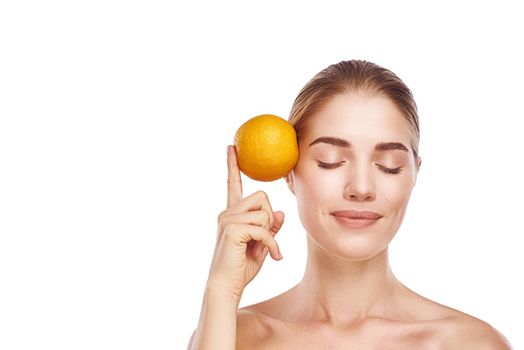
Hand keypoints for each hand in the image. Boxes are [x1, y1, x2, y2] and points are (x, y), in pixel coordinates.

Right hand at [206, 145, 283, 301]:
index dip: (233, 165)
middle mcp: (227, 213)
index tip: (231, 147)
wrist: (227, 287)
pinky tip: (273, 257)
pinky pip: (264, 228)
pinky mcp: (232, 229)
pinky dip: (272, 244)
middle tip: (265, 239)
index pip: (233, 185)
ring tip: (265, 250)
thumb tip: (280, 212)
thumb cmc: (241, 268)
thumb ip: (270, 227)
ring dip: (270, 233)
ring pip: (265, 212)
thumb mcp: (262, 245)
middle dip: (270, 218)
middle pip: (262, 197)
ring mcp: (228, 219)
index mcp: (232, 214)